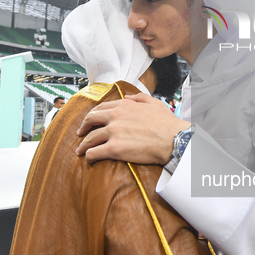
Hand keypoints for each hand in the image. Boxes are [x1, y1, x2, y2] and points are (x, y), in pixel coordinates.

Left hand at [76, 93, 190, 164]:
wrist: (173, 139)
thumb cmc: (167, 123)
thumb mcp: (154, 103)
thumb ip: (139, 97)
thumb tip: (128, 96)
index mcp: (124, 105)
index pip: (101, 108)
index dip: (93, 115)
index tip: (90, 121)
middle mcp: (115, 116)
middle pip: (91, 120)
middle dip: (83, 127)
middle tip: (80, 133)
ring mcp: (113, 132)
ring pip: (90, 138)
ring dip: (83, 145)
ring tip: (81, 151)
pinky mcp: (114, 148)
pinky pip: (95, 152)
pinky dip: (90, 155)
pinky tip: (90, 158)